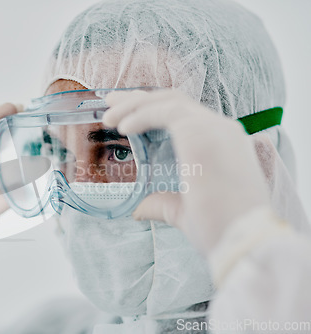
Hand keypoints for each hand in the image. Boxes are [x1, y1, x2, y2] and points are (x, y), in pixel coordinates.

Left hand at [103, 90, 269, 252]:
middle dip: (138, 99)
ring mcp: (213, 128)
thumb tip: (138, 208)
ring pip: (168, 101)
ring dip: (134, 105)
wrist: (242, 239)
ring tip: (107, 117)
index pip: (181, 115)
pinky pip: (165, 112)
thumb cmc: (218, 228)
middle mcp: (219, 129)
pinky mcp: (201, 131)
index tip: (125, 115)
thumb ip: (161, 202)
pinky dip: (140, 115)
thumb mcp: (183, 210)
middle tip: (110, 101)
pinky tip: (123, 127)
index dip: (151, 110)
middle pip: (173, 101)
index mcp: (218, 143)